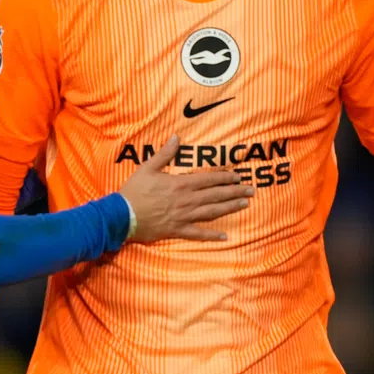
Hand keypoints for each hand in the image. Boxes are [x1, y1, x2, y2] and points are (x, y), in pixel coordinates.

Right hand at [118, 136, 248, 242]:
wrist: (122, 215)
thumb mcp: (147, 168)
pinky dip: (212, 235)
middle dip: (235, 192)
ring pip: (212, 212)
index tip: (238, 177)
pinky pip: (198, 234)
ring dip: (230, 208)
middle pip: (216, 195)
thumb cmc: (134, 191)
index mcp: (181, 184)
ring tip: (245, 204)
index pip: (209, 180)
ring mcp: (184, 217)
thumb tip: (176, 137)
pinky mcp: (177, 230)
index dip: (225, 178)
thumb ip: (164, 153)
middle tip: (251, 190)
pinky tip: (224, 236)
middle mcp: (187, 200)